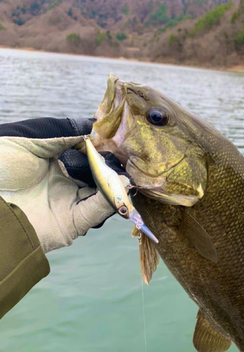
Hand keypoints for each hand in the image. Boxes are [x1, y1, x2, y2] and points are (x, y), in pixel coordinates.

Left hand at [0, 117, 114, 252]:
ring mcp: (71, 204)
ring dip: (116, 180)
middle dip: (111, 163)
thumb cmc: (2, 168)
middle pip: (98, 175)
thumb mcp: (28, 142)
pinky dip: (111, 198)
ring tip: (123, 165)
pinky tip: (118, 182)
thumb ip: (59, 134)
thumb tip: (90, 128)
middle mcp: (66, 185)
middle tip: (123, 151)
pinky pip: (97, 211)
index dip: (99, 146)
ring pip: (103, 193)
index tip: (111, 135)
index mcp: (55, 165)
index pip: (86, 155)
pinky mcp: (73, 223)